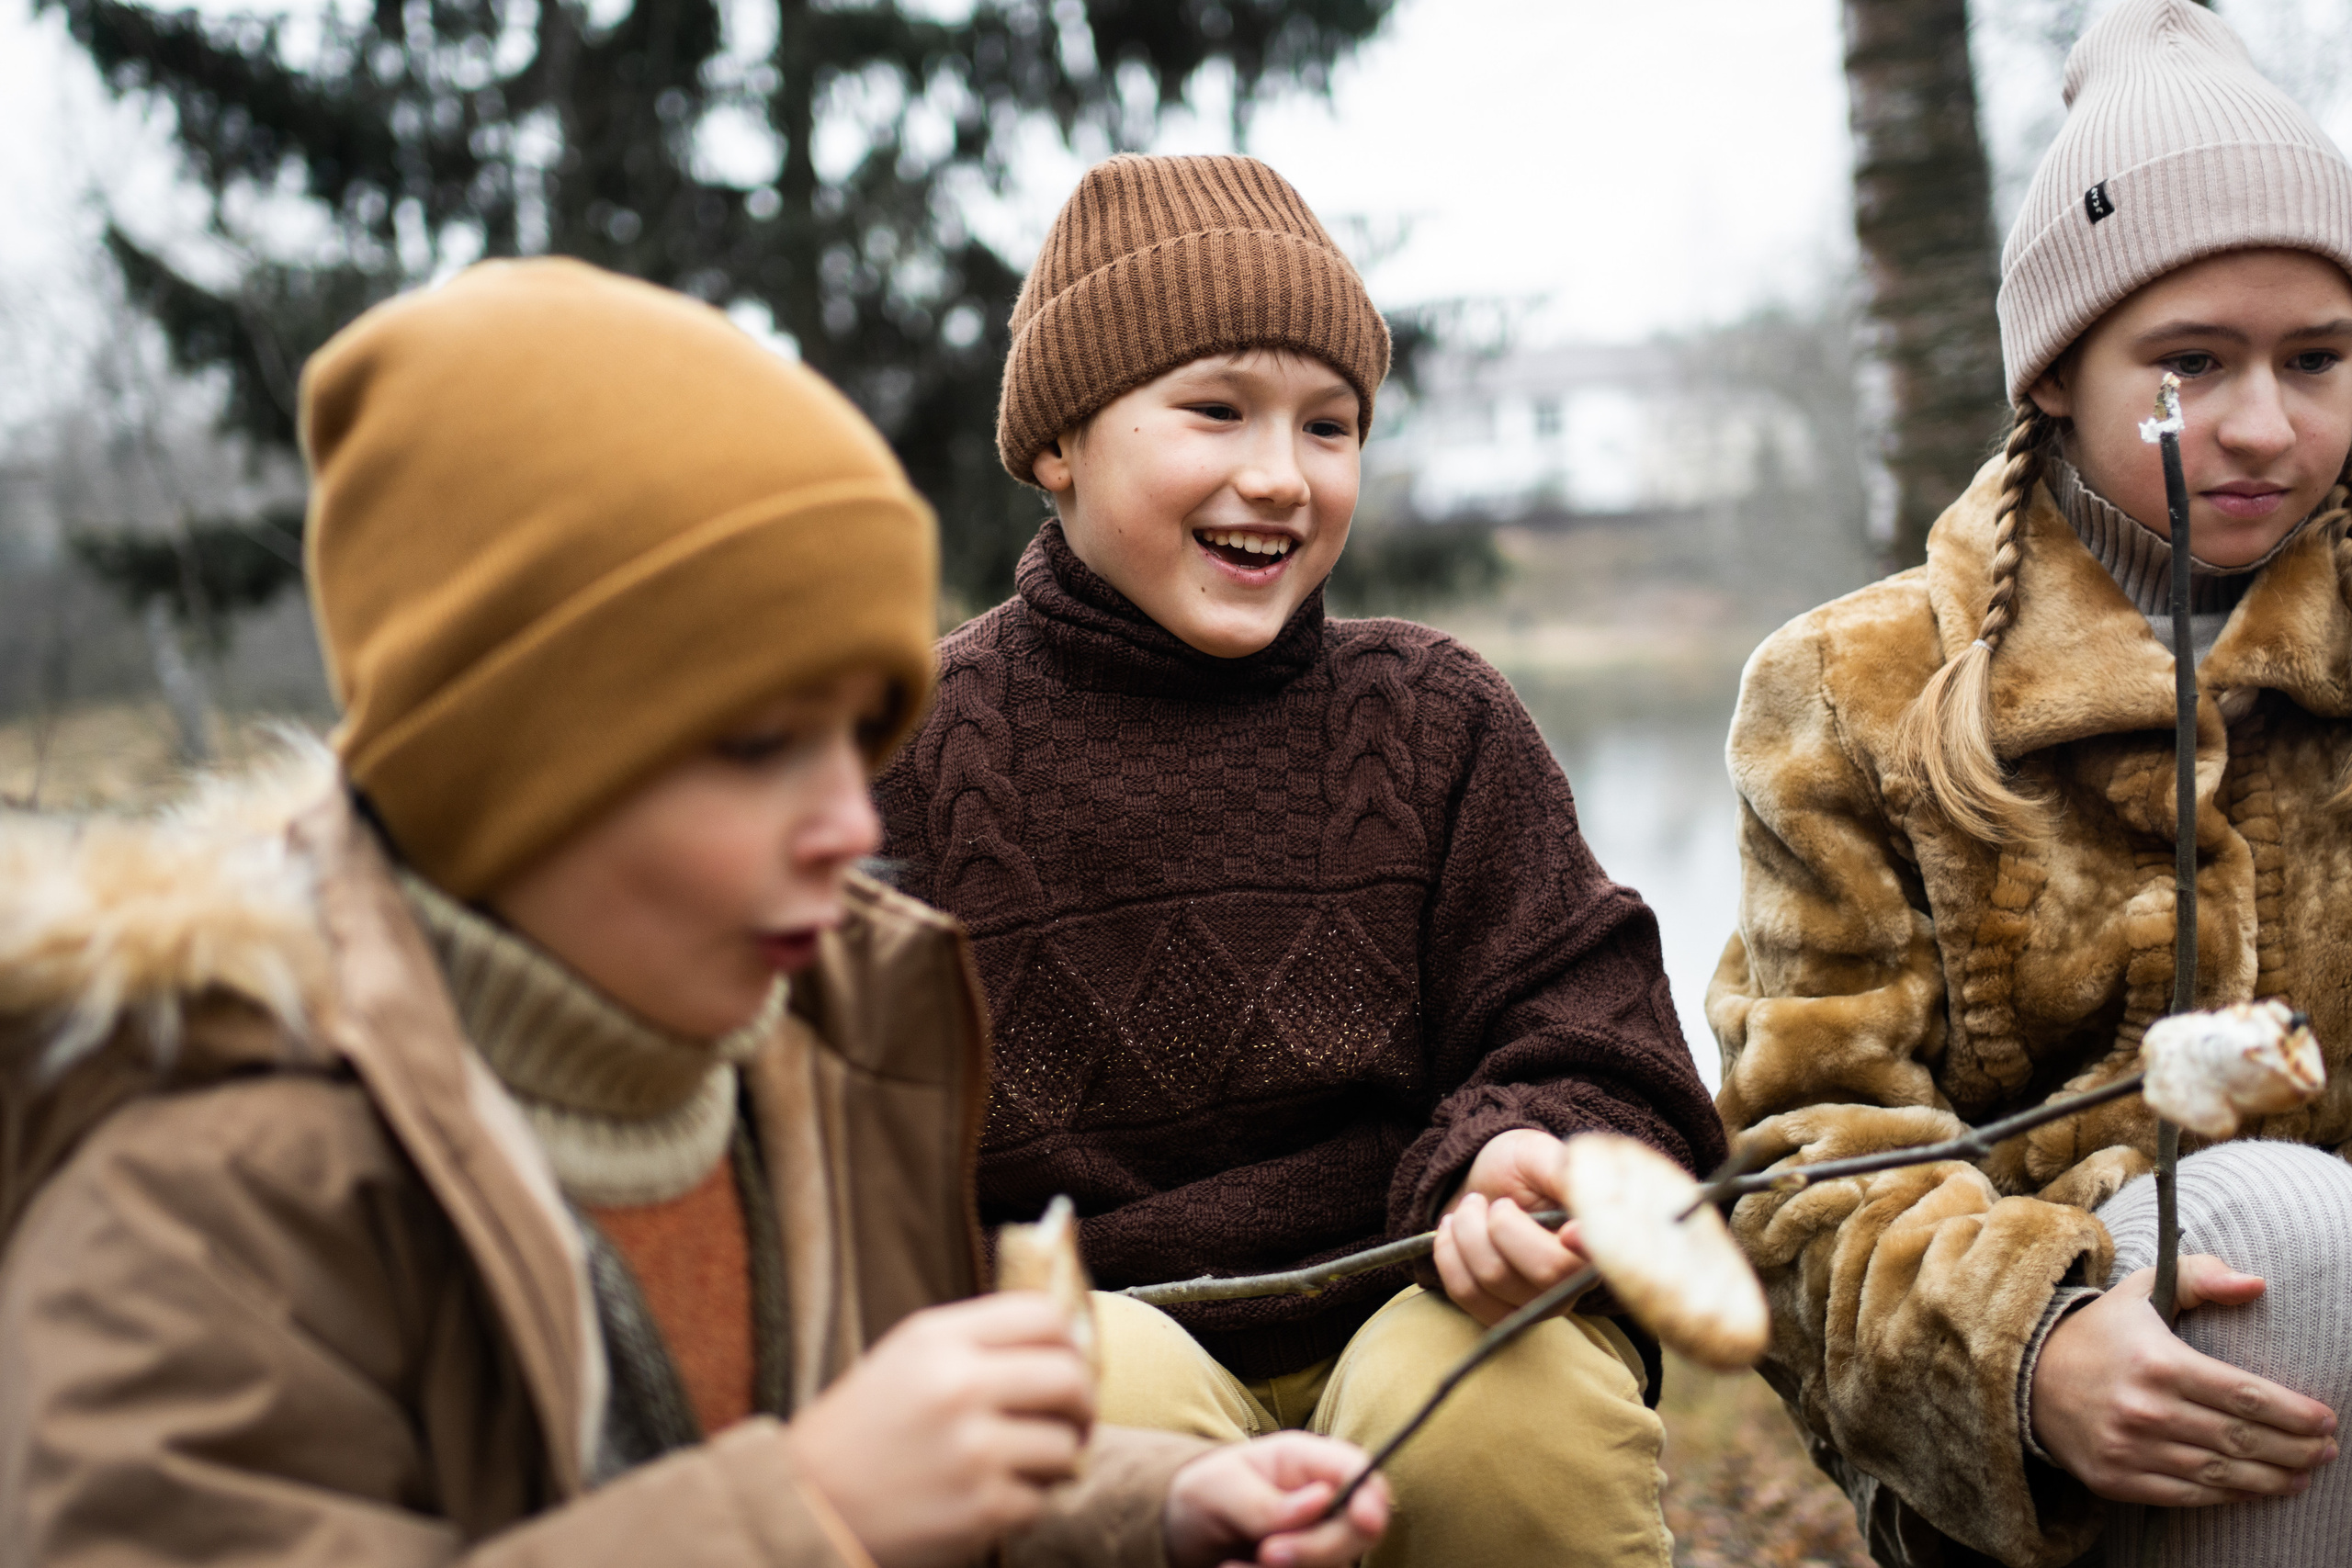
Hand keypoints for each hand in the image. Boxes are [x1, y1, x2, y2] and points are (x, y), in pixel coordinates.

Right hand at [783, 1293, 1093, 1567]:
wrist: (809, 1503)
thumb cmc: (866, 1428)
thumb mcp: (910, 1355)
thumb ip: (980, 1340)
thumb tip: (1068, 1342)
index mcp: (939, 1338)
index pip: (1045, 1315)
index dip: (1071, 1340)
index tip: (1068, 1361)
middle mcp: (959, 1386)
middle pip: (1071, 1376)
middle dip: (1081, 1401)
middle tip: (1071, 1418)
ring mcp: (972, 1450)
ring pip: (1067, 1444)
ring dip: (1057, 1458)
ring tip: (1024, 1462)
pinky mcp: (980, 1508)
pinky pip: (1043, 1499)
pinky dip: (1028, 1502)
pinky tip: (993, 1496)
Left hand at [1163, 1433, 1389, 1567]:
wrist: (1187, 1535)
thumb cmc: (1208, 1495)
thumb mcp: (1221, 1488)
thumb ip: (1265, 1500)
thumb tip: (1322, 1501)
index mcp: (1310, 1463)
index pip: (1360, 1472)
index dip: (1372, 1497)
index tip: (1364, 1522)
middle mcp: (1327, 1504)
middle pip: (1359, 1531)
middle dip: (1317, 1549)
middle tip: (1266, 1554)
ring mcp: (1323, 1542)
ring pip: (1335, 1567)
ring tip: (1232, 1567)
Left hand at [1433, 1128, 1589, 1326]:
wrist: (1481, 1184)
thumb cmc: (1517, 1166)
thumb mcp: (1538, 1155)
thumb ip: (1564, 1175)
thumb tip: (1584, 1204)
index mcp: (1595, 1239)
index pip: (1599, 1257)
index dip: (1585, 1250)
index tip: (1569, 1232)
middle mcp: (1576, 1280)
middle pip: (1544, 1271)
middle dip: (1499, 1225)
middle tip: (1491, 1202)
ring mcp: (1540, 1304)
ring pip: (1495, 1280)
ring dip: (1467, 1233)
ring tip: (1470, 1208)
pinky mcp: (1503, 1316)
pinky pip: (1467, 1294)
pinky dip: (1448, 1255)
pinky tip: (1452, 1232)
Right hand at [2030, 1254, 2338, 1504]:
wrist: (2026, 1376)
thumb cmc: (2099, 1334)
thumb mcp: (2142, 1291)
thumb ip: (2200, 1278)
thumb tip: (2256, 1285)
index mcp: (2158, 1362)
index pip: (2245, 1395)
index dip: (2295, 1413)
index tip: (2325, 1419)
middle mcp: (2145, 1410)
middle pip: (2242, 1439)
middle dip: (2296, 1449)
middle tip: (2325, 1451)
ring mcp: (2130, 1449)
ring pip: (2222, 1474)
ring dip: (2273, 1478)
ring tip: (2303, 1475)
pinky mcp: (2117, 1479)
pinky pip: (2189, 1495)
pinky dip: (2231, 1496)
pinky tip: (2259, 1489)